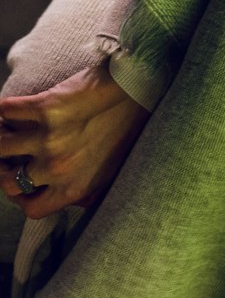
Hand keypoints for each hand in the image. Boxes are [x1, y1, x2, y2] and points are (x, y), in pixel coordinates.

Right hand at [0, 60, 150, 219]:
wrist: (138, 88)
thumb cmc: (128, 127)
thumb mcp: (111, 170)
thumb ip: (88, 188)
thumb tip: (77, 200)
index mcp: (75, 187)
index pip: (32, 210)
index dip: (21, 198)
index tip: (23, 182)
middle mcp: (58, 168)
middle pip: (9, 182)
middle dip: (6, 169)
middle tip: (11, 155)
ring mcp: (49, 138)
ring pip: (0, 147)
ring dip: (2, 139)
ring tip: (8, 131)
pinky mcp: (46, 107)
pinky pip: (6, 111)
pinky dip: (5, 111)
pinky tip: (13, 109)